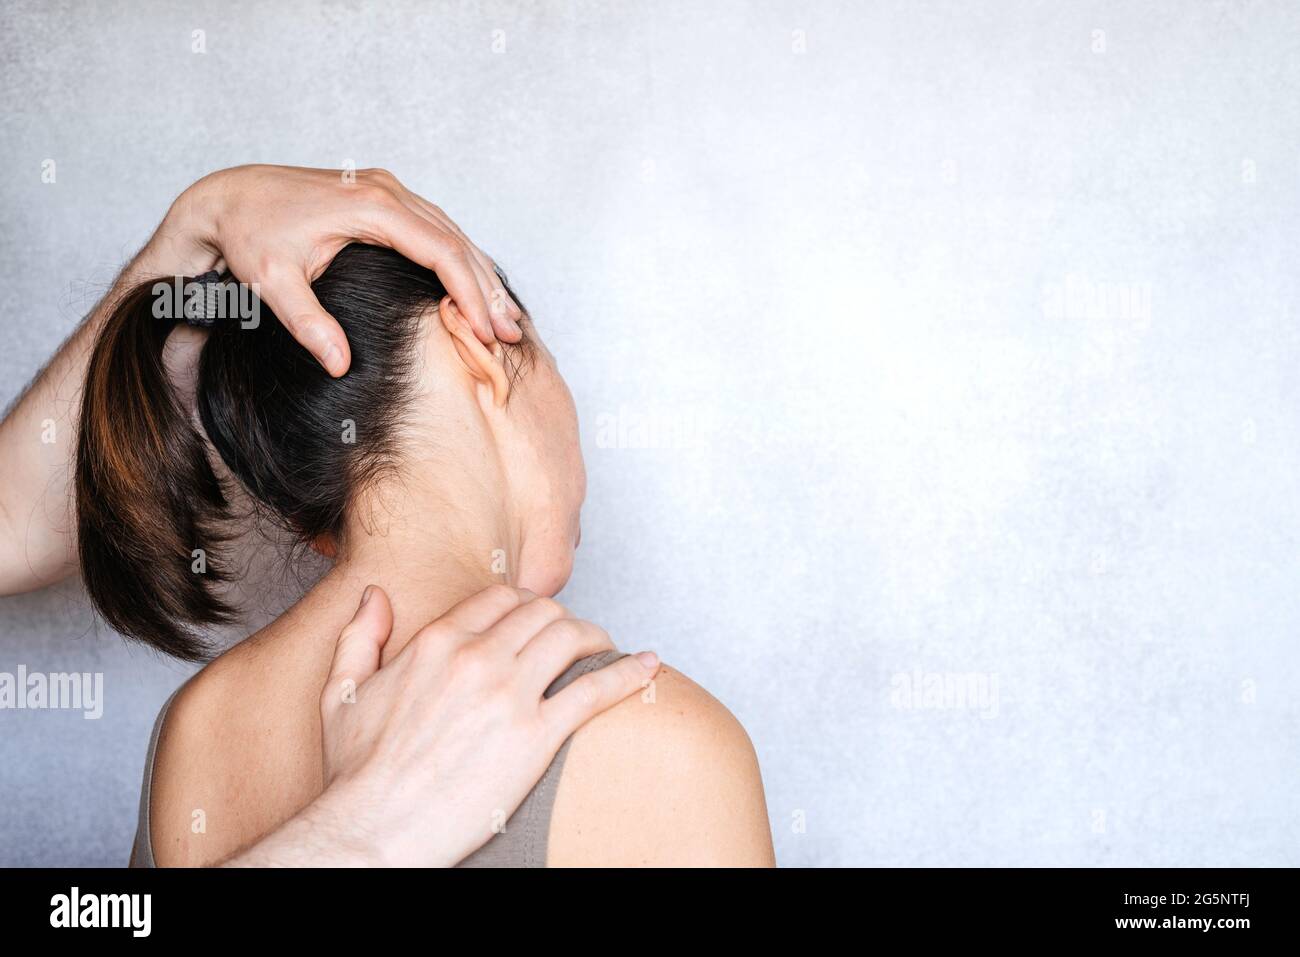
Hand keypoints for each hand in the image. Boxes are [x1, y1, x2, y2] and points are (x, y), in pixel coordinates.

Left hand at [159, 164, 523, 374]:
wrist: (226, 197)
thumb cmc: (248, 235)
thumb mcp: (270, 284)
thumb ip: (308, 323)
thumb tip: (339, 365)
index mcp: (369, 205)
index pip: (439, 250)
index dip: (468, 293)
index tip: (485, 331)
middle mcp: (386, 191)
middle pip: (456, 242)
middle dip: (486, 291)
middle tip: (510, 335)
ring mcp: (388, 192)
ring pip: (452, 234)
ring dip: (480, 277)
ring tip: (504, 320)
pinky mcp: (384, 200)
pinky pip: (436, 231)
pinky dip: (460, 262)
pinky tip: (475, 291)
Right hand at [313, 584, 658, 866]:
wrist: (374, 830)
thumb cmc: (357, 774)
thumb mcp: (341, 693)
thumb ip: (360, 637)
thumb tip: (376, 596)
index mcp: (435, 643)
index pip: (500, 599)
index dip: (526, 606)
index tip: (537, 621)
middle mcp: (476, 658)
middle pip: (542, 612)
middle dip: (564, 620)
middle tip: (575, 639)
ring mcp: (509, 695)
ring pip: (571, 638)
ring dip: (597, 639)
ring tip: (608, 650)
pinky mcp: (536, 735)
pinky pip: (596, 689)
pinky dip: (629, 674)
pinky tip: (648, 667)